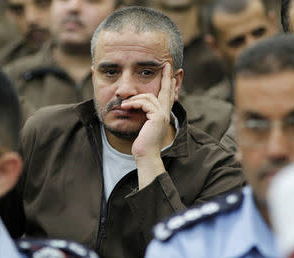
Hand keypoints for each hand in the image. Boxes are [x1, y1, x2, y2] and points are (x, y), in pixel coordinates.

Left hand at [120, 63, 175, 188]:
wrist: (144, 156)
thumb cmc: (141, 144)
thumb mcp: (141, 126)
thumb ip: (141, 114)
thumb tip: (130, 104)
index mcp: (162, 115)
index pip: (167, 97)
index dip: (169, 85)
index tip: (169, 74)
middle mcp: (165, 114)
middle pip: (167, 91)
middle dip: (166, 77)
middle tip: (166, 65)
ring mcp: (163, 115)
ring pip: (149, 97)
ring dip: (134, 99)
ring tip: (123, 105)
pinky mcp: (157, 117)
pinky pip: (145, 103)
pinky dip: (134, 104)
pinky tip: (125, 107)